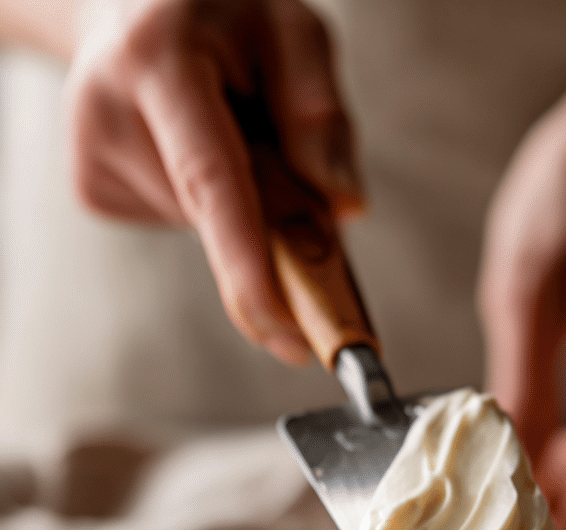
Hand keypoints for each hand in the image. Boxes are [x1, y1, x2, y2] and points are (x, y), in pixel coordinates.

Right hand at [64, 0, 361, 364]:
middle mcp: (109, 107)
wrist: (132, 2)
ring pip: (206, 227)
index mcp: (162, 60)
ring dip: (242, 203)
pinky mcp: (93, 187)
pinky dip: (209, 206)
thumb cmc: (225, 14)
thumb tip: (343, 208)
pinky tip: (190, 150)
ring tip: (226, 130)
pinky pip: (182, 223)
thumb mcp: (293, 31)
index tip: (285, 331)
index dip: (250, 269)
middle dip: (270, 234)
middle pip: (215, 218)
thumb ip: (320, 112)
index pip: (213, 185)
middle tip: (289, 178)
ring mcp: (92, 155)